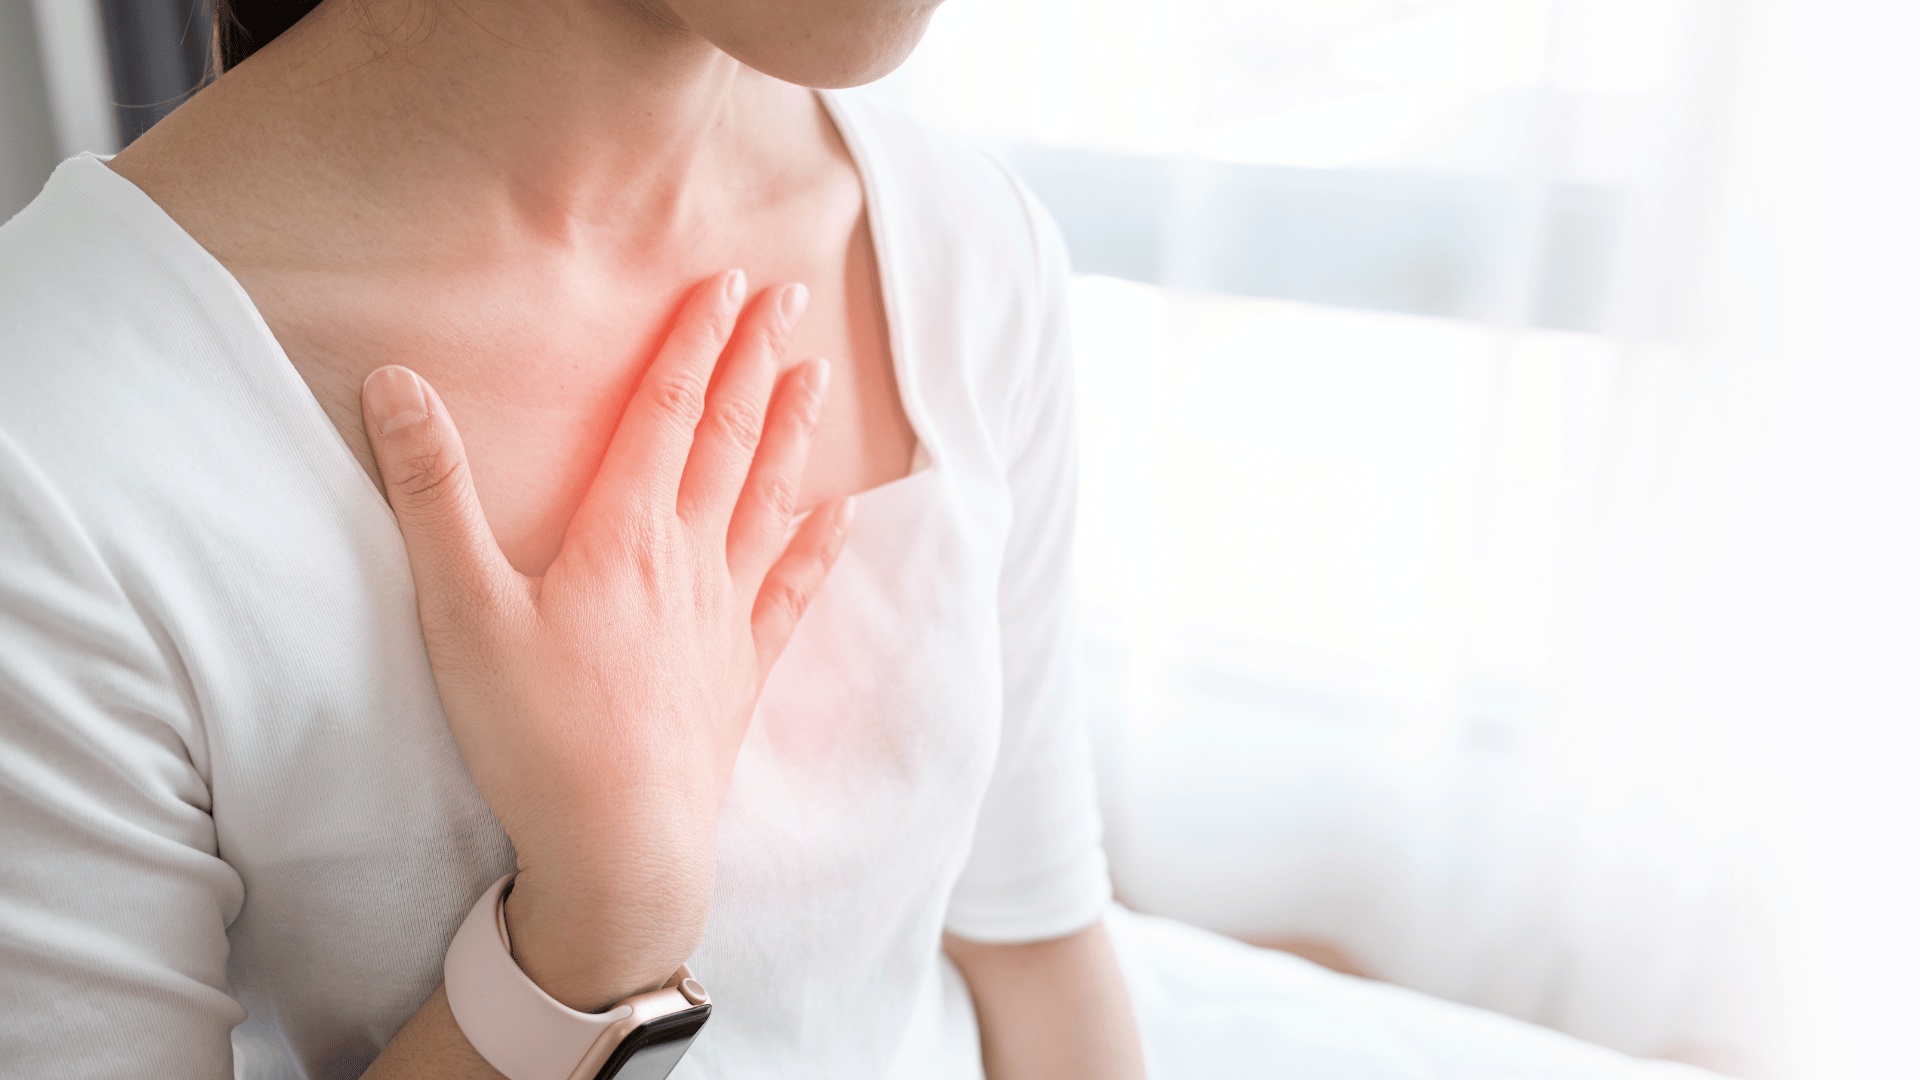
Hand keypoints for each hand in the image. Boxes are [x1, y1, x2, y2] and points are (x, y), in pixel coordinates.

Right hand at [359, 270, 852, 1010]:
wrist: (621, 845)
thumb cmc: (535, 732)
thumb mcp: (462, 609)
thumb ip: (433, 493)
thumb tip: (396, 383)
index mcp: (624, 532)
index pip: (668, 410)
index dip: (695, 340)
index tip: (728, 281)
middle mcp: (690, 559)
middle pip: (731, 438)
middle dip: (757, 360)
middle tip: (791, 296)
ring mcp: (726, 616)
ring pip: (770, 500)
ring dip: (794, 432)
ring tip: (819, 375)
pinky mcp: (743, 671)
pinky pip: (793, 592)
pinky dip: (819, 547)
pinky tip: (841, 516)